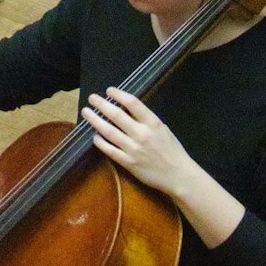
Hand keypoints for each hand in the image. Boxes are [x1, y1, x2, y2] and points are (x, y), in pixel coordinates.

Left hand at [83, 88, 197, 198]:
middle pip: (116, 115)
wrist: (179, 175)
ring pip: (109, 131)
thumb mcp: (162, 129)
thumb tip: (126, 108)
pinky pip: (109, 149)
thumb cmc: (172, 151)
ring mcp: (133, 149)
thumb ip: (145, 119)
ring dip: (95, 120)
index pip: (133, 103)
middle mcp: (142, 134)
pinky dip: (99, 141)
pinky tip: (94, 135)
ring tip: (86, 112)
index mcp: (153, 123)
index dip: (119, 94)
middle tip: (92, 98)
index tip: (109, 90)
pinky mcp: (128, 162)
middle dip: (101, 104)